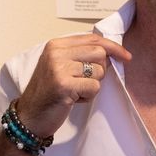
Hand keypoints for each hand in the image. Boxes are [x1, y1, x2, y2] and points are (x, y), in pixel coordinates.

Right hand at [16, 34, 132, 138]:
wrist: (29, 117)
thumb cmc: (48, 93)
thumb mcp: (60, 66)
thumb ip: (80, 55)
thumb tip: (111, 53)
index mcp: (56, 45)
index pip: (92, 39)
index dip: (113, 47)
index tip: (126, 56)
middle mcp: (56, 53)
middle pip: (99, 53)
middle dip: (99, 71)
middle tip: (84, 82)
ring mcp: (59, 68)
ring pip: (99, 71)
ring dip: (92, 86)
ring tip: (75, 92)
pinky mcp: (64, 85)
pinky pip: (94, 87)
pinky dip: (87, 97)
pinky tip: (73, 100)